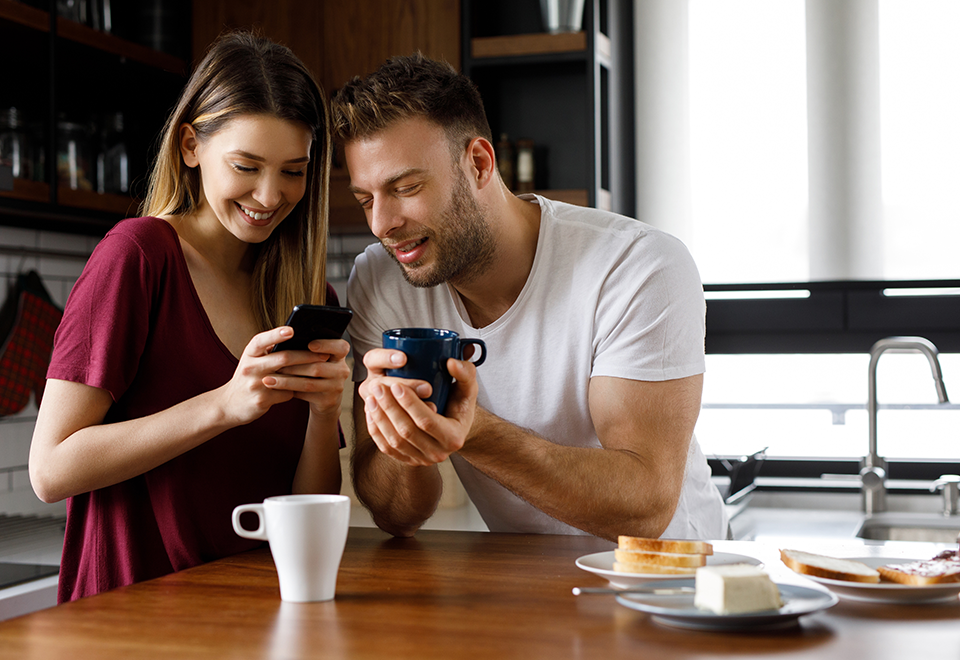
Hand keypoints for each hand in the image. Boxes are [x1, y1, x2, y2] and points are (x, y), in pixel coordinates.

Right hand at [218, 327, 348, 425]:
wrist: (229, 404)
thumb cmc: (249, 377)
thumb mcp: (253, 360)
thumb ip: (271, 351)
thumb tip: (301, 340)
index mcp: (249, 353)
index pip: (261, 340)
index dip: (276, 334)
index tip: (292, 330)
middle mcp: (250, 367)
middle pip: (283, 358)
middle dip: (307, 356)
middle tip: (325, 354)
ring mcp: (255, 385)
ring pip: (288, 378)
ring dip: (307, 374)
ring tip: (323, 369)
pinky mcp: (261, 401)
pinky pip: (286, 394)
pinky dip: (296, 391)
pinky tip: (304, 389)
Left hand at [266, 331, 350, 421]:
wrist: (324, 399)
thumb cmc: (315, 371)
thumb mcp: (317, 359)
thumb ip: (307, 350)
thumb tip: (284, 340)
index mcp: (340, 355)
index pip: (341, 347)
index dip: (326, 345)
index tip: (309, 344)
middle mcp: (342, 370)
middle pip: (318, 366)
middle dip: (293, 365)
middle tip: (274, 362)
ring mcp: (337, 387)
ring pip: (309, 382)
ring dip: (286, 380)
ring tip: (268, 378)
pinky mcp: (328, 401)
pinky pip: (305, 395)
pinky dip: (288, 390)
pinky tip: (275, 387)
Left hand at [359, 348, 478, 465]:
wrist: (454, 427)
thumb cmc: (460, 403)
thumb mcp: (468, 388)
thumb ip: (465, 373)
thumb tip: (451, 363)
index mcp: (454, 437)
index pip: (427, 421)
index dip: (409, 403)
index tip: (396, 384)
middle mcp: (438, 453)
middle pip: (407, 432)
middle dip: (389, 408)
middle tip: (377, 386)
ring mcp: (421, 459)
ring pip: (394, 441)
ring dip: (379, 418)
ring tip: (371, 396)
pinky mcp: (407, 460)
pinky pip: (386, 448)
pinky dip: (376, 430)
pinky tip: (370, 412)